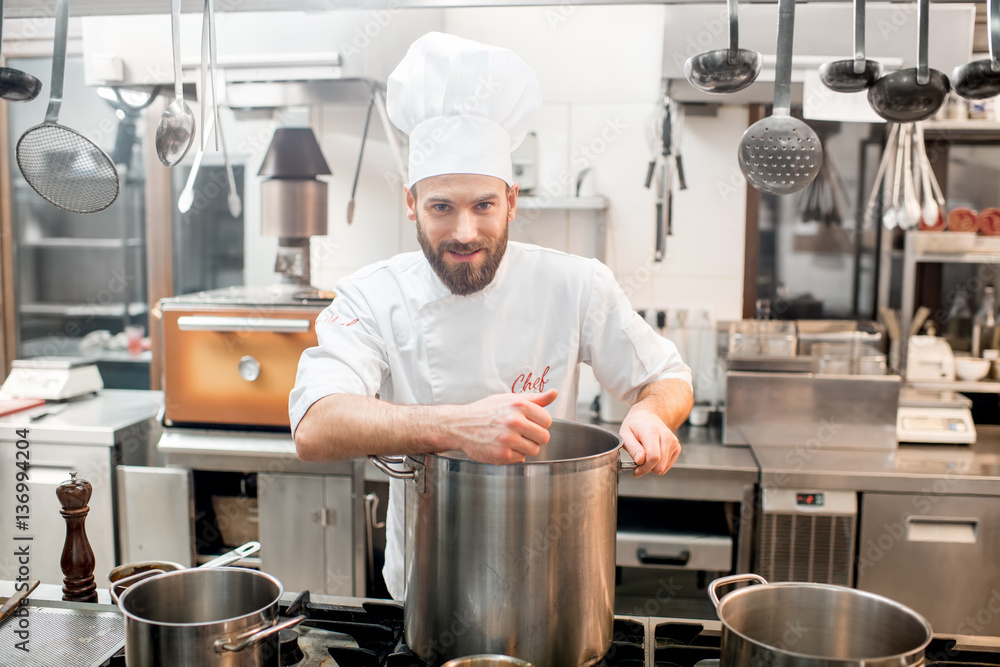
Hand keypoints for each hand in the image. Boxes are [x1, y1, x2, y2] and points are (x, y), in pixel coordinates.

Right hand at [440, 390, 556, 463]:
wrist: (460, 425)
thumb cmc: (485, 411)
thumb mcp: (509, 399)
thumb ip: (535, 399)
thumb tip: (554, 393)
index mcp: (519, 405)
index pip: (547, 420)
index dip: (539, 423)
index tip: (529, 422)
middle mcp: (514, 421)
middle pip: (544, 437)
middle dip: (534, 437)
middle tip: (521, 433)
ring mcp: (508, 439)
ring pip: (534, 450)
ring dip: (525, 447)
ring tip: (510, 439)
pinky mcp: (502, 455)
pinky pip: (520, 459)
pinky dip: (513, 455)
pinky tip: (501, 446)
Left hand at [619, 407, 680, 475]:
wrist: (647, 417)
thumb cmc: (635, 426)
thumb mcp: (625, 434)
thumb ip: (632, 448)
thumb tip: (640, 460)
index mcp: (652, 431)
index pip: (653, 457)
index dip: (644, 468)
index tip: (636, 469)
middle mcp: (666, 436)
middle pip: (659, 465)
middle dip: (647, 469)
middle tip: (638, 464)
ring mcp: (673, 442)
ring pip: (663, 468)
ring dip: (652, 467)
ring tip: (644, 457)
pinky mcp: (677, 447)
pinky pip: (667, 466)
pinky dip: (658, 465)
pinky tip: (652, 456)